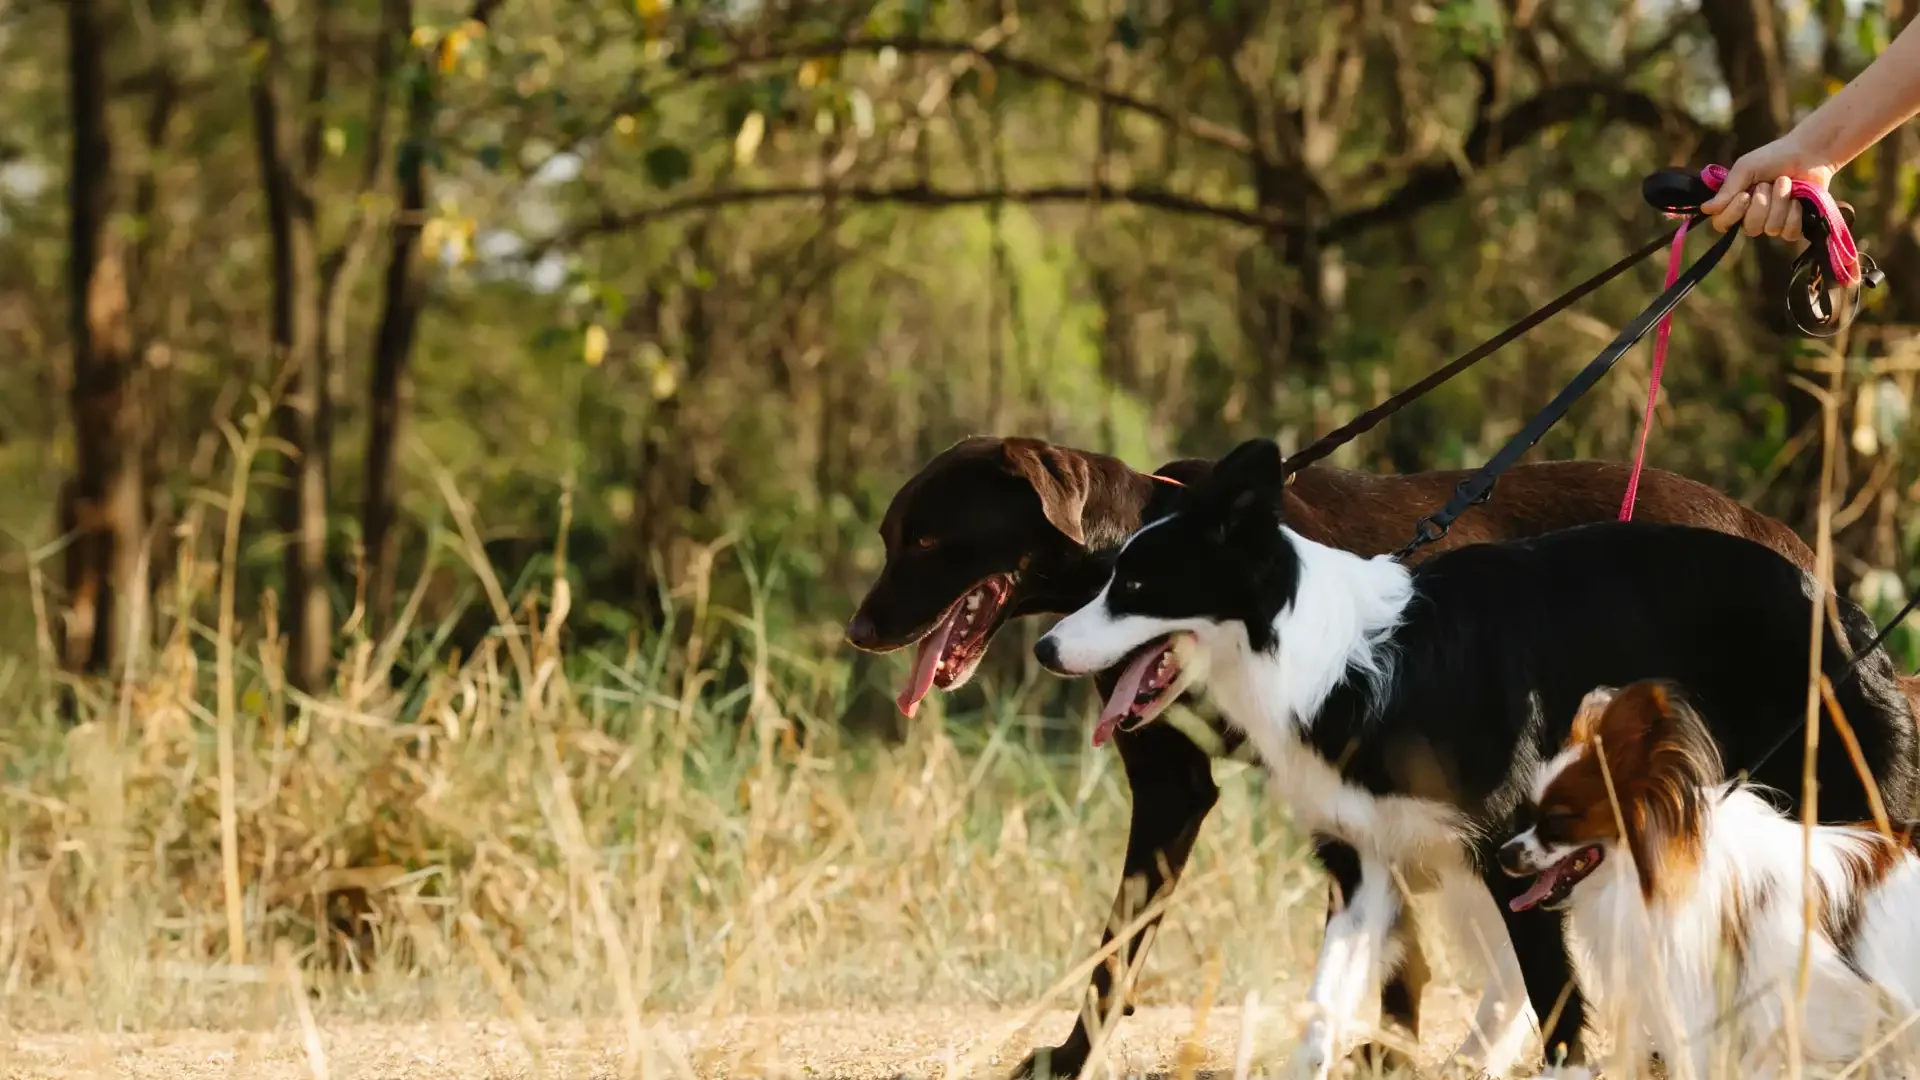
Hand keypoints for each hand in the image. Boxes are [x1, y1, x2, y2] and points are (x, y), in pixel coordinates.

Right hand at [1697, 134, 1838, 240]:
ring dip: (1781, 202)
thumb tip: (1705, 209)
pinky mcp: (1794, 226)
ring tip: (1786, 184)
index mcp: (1736, 204)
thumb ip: (1727, 190)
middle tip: (1768, 184)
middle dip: (1763, 203)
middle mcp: (1752, 217)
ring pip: (1771, 228)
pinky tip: (1798, 199)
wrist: (1808, 153)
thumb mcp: (1745, 168)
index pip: (1722, 224)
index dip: (1732, 213)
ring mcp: (1773, 224)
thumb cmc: (1774, 157)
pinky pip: (1789, 232)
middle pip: (1750, 228)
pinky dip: (1795, 213)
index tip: (1744, 195)